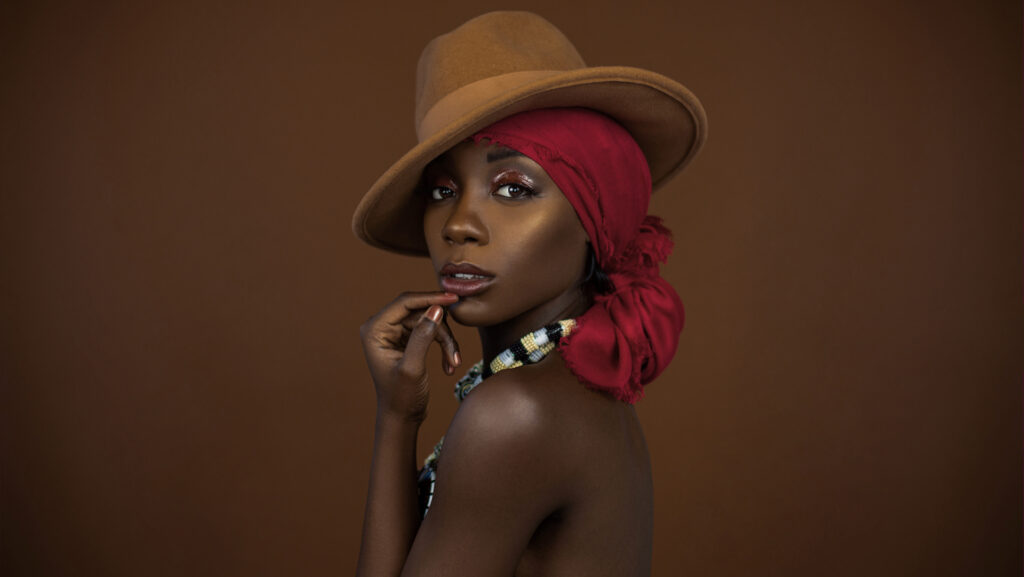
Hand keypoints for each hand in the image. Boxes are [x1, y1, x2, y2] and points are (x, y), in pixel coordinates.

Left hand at [360, 291, 460, 421]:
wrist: (401, 417)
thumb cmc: (401, 397)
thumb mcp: (412, 367)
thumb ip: (423, 336)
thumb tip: (436, 309)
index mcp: (374, 330)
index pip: (405, 302)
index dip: (430, 298)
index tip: (453, 298)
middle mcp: (381, 327)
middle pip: (420, 312)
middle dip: (441, 330)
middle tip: (454, 352)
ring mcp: (394, 332)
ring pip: (429, 322)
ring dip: (445, 341)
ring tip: (453, 362)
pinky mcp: (406, 338)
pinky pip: (430, 331)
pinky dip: (442, 345)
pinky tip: (449, 365)